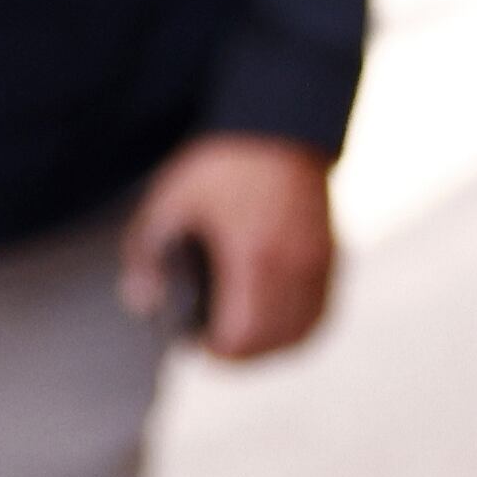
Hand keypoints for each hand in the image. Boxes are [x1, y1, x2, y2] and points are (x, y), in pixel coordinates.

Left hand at [119, 134, 335, 360]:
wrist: (279, 124)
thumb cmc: (221, 166)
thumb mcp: (169, 203)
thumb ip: (146, 257)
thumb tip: (142, 304)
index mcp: (255, 256)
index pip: (243, 338)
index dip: (213, 349)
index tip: (194, 336)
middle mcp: (296, 264)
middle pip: (273, 343)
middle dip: (239, 351)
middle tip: (211, 338)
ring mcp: (321, 261)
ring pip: (303, 332)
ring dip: (271, 342)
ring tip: (241, 330)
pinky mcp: (334, 255)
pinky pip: (322, 312)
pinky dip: (297, 324)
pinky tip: (272, 316)